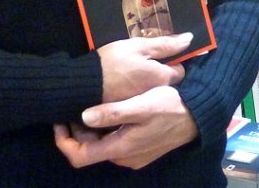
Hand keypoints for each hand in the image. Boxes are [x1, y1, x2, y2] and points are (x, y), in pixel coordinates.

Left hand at [53, 85, 198, 169]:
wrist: (199, 116)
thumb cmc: (170, 107)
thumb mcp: (141, 105)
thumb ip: (112, 112)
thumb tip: (83, 117)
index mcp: (119, 148)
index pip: (79, 157)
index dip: (63, 142)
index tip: (60, 120)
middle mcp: (123, 157)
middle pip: (89, 148)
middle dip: (79, 128)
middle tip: (80, 102)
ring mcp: (133, 156)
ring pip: (102, 144)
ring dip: (94, 127)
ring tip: (95, 100)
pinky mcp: (141, 149)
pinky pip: (115, 141)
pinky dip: (108, 128)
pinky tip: (114, 107)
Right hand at [97, 33, 190, 102]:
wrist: (84, 85)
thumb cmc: (113, 62)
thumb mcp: (138, 46)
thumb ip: (165, 44)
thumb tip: (189, 38)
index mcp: (161, 77)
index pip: (180, 71)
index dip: (172, 60)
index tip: (160, 55)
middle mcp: (157, 94)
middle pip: (167, 82)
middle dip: (161, 72)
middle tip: (145, 62)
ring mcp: (144, 104)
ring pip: (154, 90)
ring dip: (149, 82)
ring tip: (135, 71)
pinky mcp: (130, 109)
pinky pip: (141, 98)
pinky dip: (138, 91)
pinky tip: (127, 83)